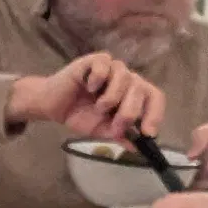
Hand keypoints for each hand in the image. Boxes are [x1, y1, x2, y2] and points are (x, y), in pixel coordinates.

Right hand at [4, 51, 165, 140]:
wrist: (53, 107)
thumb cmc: (80, 115)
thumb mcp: (103, 130)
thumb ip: (120, 135)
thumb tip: (137, 146)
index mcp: (132, 95)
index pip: (154, 97)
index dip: (155, 114)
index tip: (147, 133)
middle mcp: (126, 79)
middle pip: (141, 88)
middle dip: (130, 111)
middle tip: (116, 127)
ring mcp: (111, 68)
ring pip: (125, 76)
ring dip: (113, 97)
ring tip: (98, 107)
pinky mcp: (93, 61)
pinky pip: (105, 64)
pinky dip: (99, 78)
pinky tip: (89, 87)